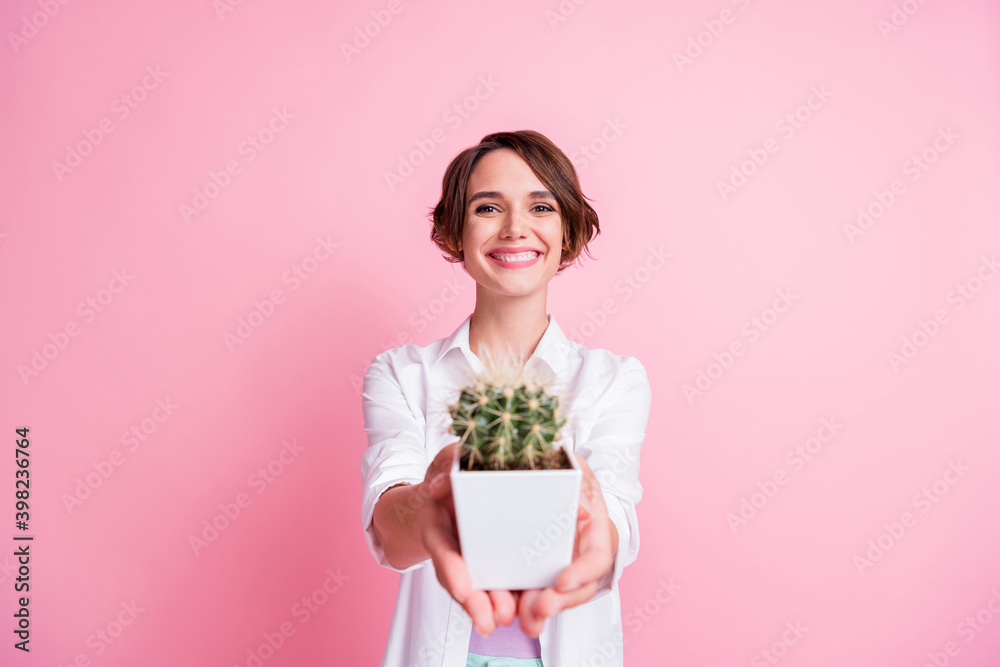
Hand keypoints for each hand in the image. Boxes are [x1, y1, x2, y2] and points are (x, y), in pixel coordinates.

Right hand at [418, 443, 517, 635]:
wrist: (455, 485)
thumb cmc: (454, 469)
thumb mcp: (451, 458)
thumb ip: (450, 463)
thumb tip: (443, 482)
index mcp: (436, 521)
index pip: (440, 548)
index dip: (451, 568)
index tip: (462, 589)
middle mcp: (449, 545)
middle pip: (458, 578)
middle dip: (474, 601)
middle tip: (489, 620)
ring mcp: (467, 557)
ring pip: (476, 588)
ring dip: (490, 607)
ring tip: (506, 620)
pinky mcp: (489, 562)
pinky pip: (495, 584)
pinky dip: (506, 600)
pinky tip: (523, 615)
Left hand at [516, 452, 616, 636]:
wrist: (546, 478)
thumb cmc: (566, 472)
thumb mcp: (576, 468)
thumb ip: (580, 482)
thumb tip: (582, 510)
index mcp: (597, 531)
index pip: (598, 557)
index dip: (583, 573)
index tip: (562, 582)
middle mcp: (581, 555)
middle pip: (576, 589)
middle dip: (558, 602)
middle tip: (538, 610)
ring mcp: (559, 567)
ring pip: (554, 597)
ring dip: (538, 611)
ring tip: (524, 620)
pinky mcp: (534, 571)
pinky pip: (529, 591)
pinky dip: (518, 603)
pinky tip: (503, 611)